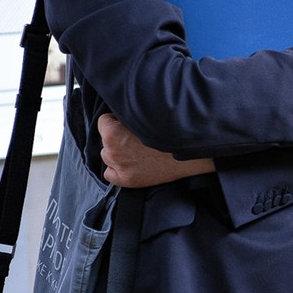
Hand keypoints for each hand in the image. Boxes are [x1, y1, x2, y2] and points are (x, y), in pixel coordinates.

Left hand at [98, 113, 213, 187]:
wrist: (188, 152)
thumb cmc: (170, 130)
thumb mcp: (145, 114)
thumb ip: (127, 113)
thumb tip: (119, 112)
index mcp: (112, 132)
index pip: (104, 121)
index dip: (117, 120)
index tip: (130, 123)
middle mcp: (111, 151)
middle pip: (105, 140)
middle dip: (117, 138)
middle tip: (137, 137)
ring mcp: (119, 167)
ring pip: (108, 155)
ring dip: (118, 153)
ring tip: (138, 150)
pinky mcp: (126, 180)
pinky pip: (110, 174)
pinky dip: (117, 170)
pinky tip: (132, 164)